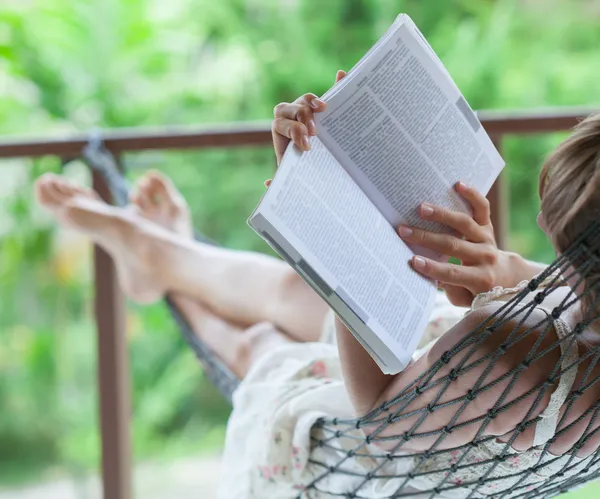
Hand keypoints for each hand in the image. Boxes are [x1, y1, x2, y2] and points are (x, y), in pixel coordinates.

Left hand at [265, 70, 346, 186]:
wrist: (309, 156)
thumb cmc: (297, 165)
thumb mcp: (289, 172)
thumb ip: (279, 178)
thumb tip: (268, 184)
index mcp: (279, 131)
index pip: (281, 125)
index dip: (293, 132)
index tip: (307, 146)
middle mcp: (289, 116)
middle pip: (292, 109)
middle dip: (302, 118)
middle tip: (314, 133)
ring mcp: (304, 108)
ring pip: (305, 99)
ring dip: (313, 103)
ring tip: (324, 111)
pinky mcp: (320, 106)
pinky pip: (327, 91)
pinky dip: (334, 84)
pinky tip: (341, 75)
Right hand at [397, 182, 515, 306]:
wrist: (505, 276)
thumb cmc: (477, 290)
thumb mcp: (466, 298)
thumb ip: (452, 290)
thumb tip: (435, 276)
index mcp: (481, 279)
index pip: (453, 273)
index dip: (433, 268)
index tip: (412, 260)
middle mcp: (486, 256)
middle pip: (454, 245)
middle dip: (427, 238)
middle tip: (404, 231)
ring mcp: (487, 238)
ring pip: (464, 223)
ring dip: (441, 215)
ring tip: (421, 208)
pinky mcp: (487, 225)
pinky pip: (482, 208)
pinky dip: (472, 195)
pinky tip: (457, 184)